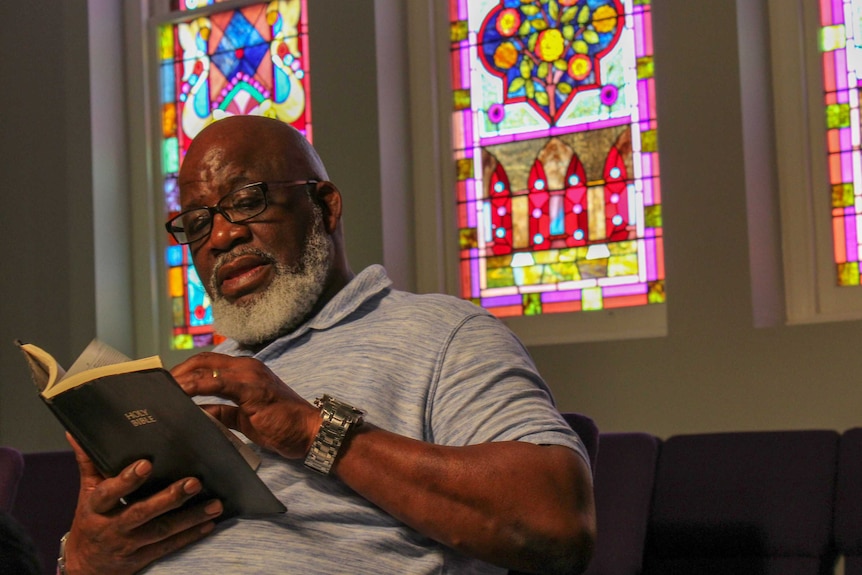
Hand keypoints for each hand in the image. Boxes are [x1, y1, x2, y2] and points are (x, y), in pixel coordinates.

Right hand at [63, 434, 222, 574]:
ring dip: (190, 518)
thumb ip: (89, 463)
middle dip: (168, 498)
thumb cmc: (90, 521)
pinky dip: (190, 536)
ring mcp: (129, 544)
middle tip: (193, 482)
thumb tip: (77, 432)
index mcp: (96, 507)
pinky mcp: (143, 557)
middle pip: (141, 512)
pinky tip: (209, 524)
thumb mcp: (85, 492)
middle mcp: (113, 526)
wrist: (85, 567)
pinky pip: (168, 547)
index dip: (126, 480)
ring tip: (215, 505)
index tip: (146, 464)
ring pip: (161, 531)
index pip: (108, 493)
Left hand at [171, 352, 320, 459]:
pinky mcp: (251, 389)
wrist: (309, 432)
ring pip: (205, 369)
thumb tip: (195, 414)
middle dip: (176, 374)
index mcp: (245, 370)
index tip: (163, 385)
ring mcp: (248, 375)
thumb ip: (221, 412)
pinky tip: (180, 398)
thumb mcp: (243, 418)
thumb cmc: (281, 425)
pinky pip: (216, 384)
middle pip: (201, 361)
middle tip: (156, 390)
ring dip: (180, 380)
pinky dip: (195, 388)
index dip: (184, 371)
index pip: (207, 363)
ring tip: (160, 394)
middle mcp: (245, 367)